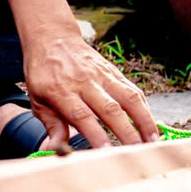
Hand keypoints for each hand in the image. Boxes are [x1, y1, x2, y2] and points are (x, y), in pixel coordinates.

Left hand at [20, 27, 157, 150]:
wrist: (53, 38)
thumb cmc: (44, 73)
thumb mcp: (37, 99)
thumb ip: (51, 125)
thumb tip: (55, 150)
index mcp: (61, 91)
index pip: (82, 116)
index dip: (96, 134)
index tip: (107, 152)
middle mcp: (84, 82)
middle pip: (110, 109)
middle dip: (126, 133)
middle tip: (137, 153)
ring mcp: (101, 75)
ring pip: (127, 97)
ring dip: (143, 120)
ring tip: (153, 140)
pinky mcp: (113, 71)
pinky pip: (132, 89)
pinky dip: (144, 107)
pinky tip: (150, 123)